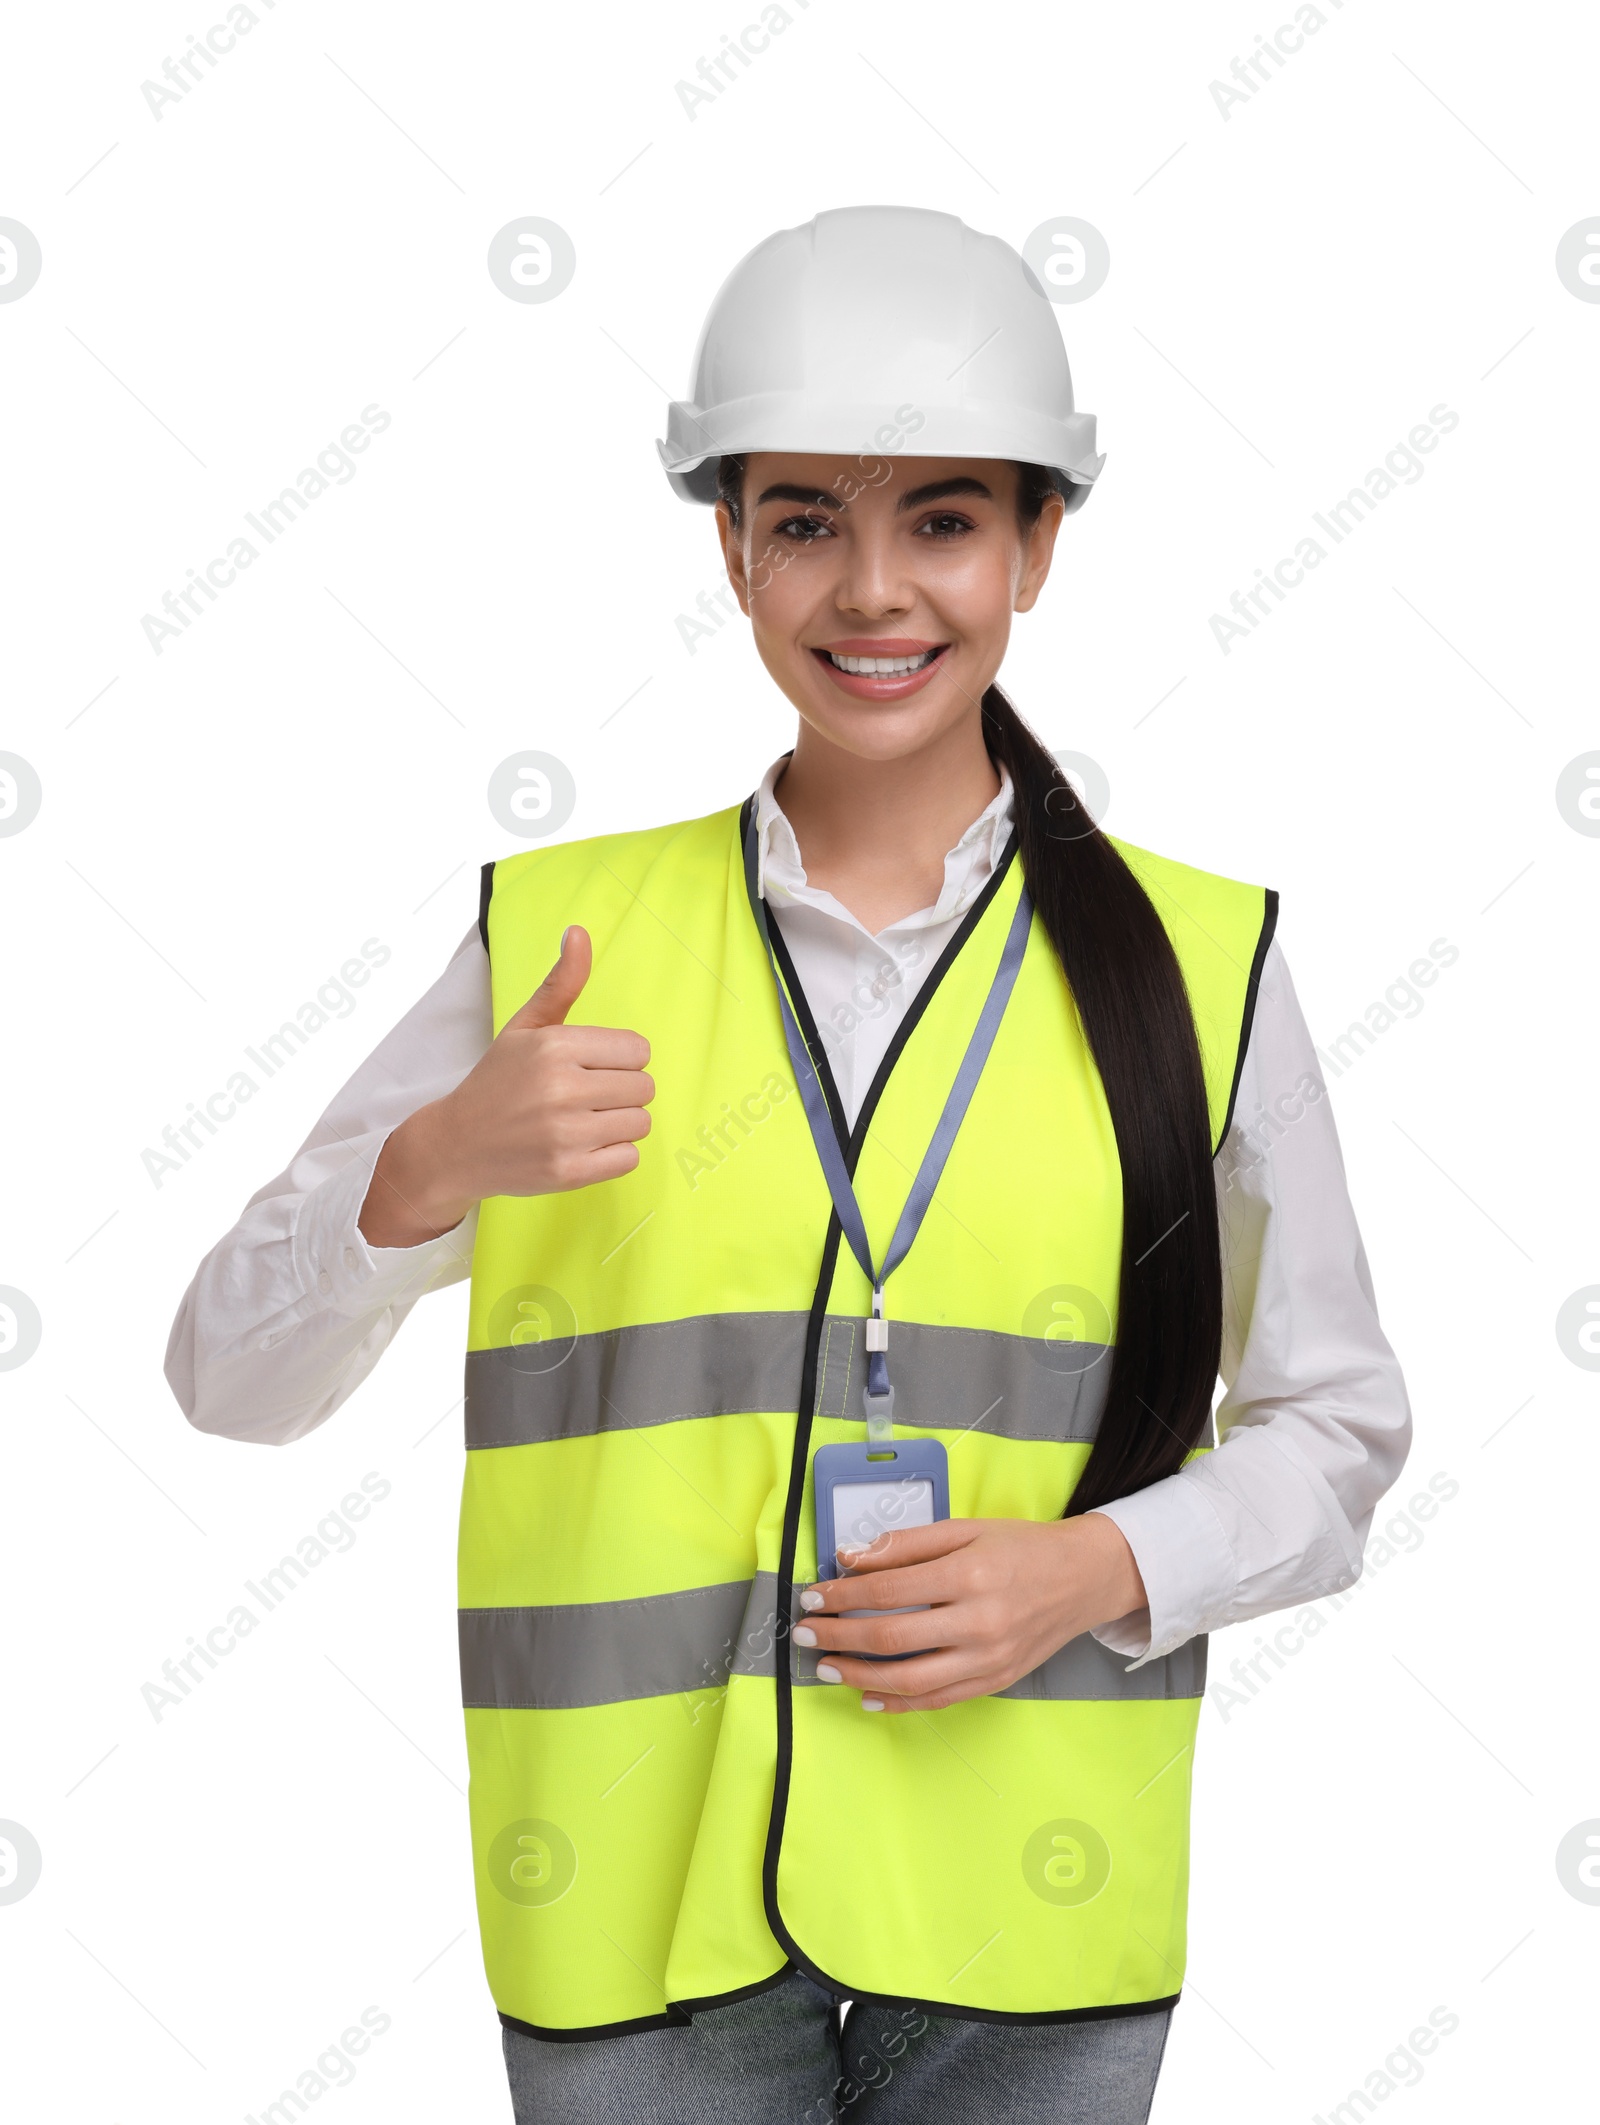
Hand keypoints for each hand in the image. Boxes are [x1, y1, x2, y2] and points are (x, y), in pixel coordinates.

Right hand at [358, 926, 654, 1246]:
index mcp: (554, 1046)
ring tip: (584, 1121)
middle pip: (644, 1087)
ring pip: (640, 1122)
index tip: (590, 1066)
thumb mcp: (525, 1027)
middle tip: (586, 1096)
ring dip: (619, 1123)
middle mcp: (561, 1088)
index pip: (638, 1050)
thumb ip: (560, 983)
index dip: (619, 1059)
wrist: (456, 1145)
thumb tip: (579, 931)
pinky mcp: (568, 1172)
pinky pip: (629, 1158)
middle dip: (621, 1091)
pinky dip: (612, 1154)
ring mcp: (565, 1134)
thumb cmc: (497, 1081)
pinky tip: (583, 1146)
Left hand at [793, 1512, 1147, 1712]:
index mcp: (968, 1574)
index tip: (813, 1594)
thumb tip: (852, 1557)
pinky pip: (936, 1700)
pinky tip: (866, 1694)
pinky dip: (897, 1702)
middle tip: (805, 1633)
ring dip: (857, 1674)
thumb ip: (908, 1543)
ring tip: (826, 1666)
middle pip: (890, 1637)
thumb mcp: (966, 1529)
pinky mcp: (994, 1681)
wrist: (1083, 1578)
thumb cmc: (1021, 1547)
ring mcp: (987, 1658)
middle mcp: (978, 1621)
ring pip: (908, 1679)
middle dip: (838, 1636)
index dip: (842, 1594)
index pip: (888, 1588)